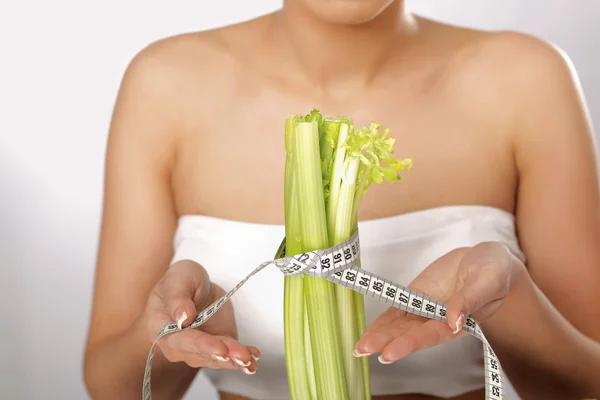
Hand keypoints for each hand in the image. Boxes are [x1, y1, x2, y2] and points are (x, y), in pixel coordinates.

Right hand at [142, 260, 259, 373]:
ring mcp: (199, 348)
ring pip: (217, 357)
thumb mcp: (177, 279)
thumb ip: (177, 298)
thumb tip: (183, 319)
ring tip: (250, 360)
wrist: (195, 285)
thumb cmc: (180, 280)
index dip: (201, 344)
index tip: (219, 348)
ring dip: (234, 360)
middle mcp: (179, 345)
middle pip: (201, 353)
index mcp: (160, 329)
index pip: (181, 340)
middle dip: (222, 355)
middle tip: (240, 357)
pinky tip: (254, 356)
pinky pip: (230, 354)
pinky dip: (243, 356)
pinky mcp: (219, 345)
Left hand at [354, 242, 520, 362]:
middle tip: (363, 350)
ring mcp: (425, 309)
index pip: (430, 335)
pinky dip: (382, 322)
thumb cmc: (493, 273)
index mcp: (458, 323)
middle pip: (409, 334)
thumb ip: (469, 300)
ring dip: (379, 336)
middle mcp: (438, 321)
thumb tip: (454, 320)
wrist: (486, 259)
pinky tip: (368, 332)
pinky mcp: (416, 296)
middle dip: (385, 342)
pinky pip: (397, 311)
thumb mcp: (487, 282)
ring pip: (399, 326)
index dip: (409, 344)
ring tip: (359, 347)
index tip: (389, 353)